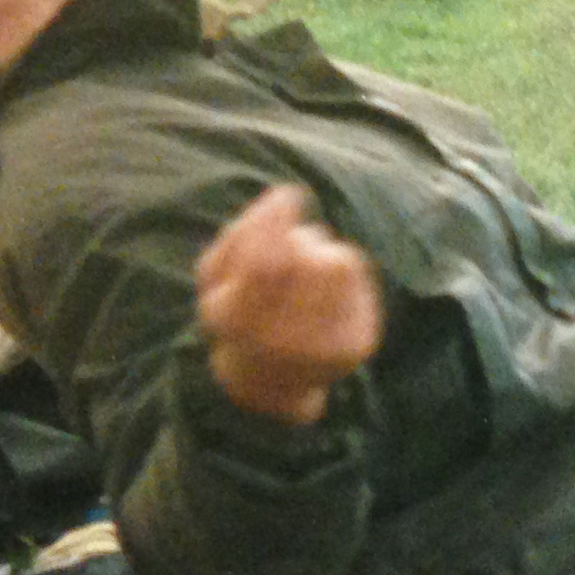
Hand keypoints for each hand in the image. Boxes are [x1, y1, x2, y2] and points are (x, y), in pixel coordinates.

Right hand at [194, 185, 382, 424]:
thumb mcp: (215, 279)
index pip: (264, 263)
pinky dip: (341, 270)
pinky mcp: (359, 343)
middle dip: (299, 239)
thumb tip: (282, 199)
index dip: (277, 221)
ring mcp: (327, 346)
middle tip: (289, 247)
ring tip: (305, 271)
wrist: (271, 381)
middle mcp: (286, 340)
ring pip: (336, 262)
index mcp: (239, 322)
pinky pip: (358, 279)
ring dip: (321, 252)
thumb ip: (238, 237)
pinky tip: (325, 289)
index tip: (287, 194)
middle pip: (305, 258)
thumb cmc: (238, 317)